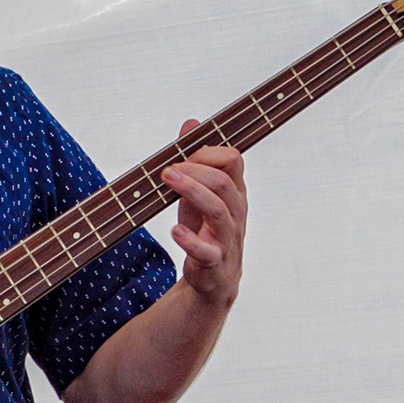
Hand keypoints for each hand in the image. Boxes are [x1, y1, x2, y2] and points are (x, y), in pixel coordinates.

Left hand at [163, 123, 246, 307]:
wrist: (212, 279)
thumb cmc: (205, 231)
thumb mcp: (199, 192)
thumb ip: (196, 160)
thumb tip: (191, 123)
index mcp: (234, 192)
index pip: (233, 160)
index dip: (207, 152)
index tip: (182, 155)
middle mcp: (235, 212)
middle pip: (224, 182)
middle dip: (196, 169)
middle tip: (168, 169)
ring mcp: (227, 238)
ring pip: (218, 211)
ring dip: (191, 191)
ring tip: (168, 180)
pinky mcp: (214, 262)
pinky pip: (207, 251)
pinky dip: (190, 240)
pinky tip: (175, 230)